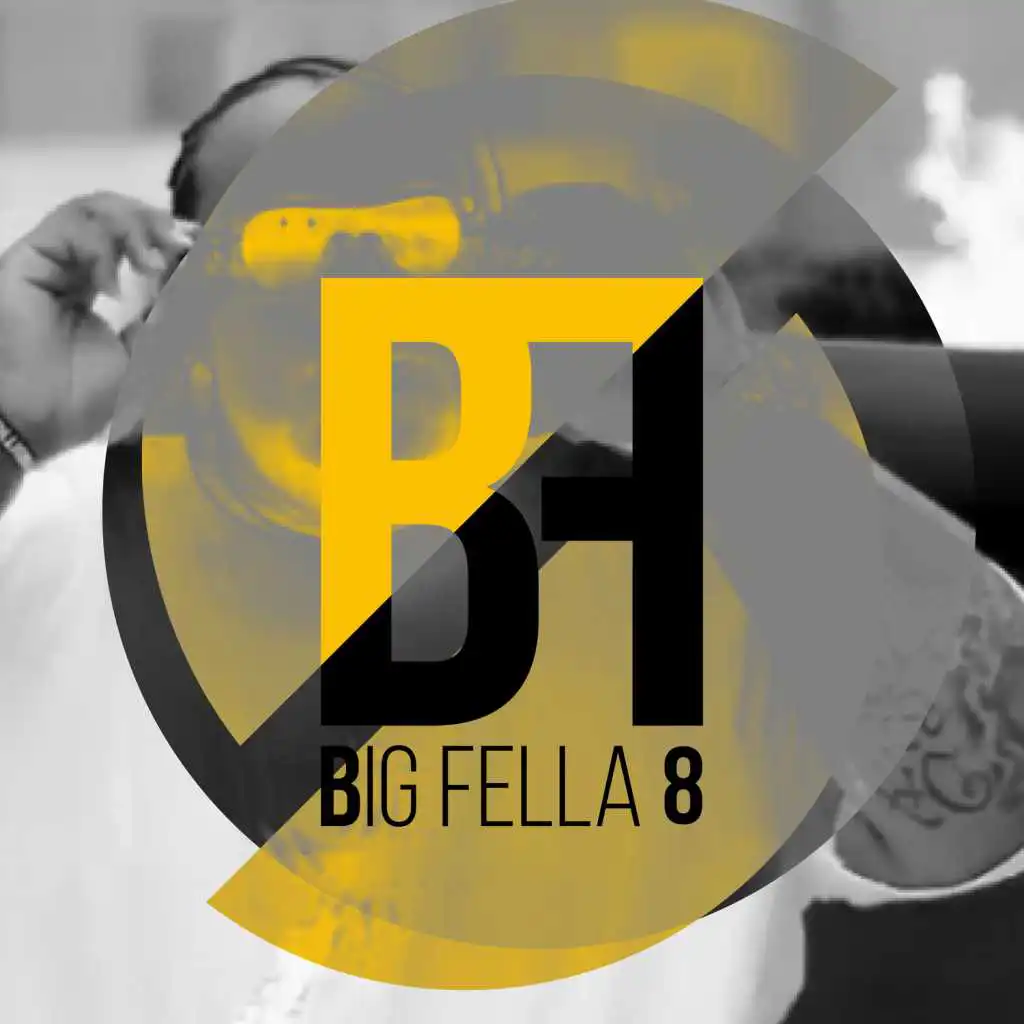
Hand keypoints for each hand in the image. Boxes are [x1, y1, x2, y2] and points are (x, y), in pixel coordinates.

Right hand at [0, 193, 193, 460]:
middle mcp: (75, 269)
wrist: (37, 420)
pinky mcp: (29, 258)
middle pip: (118, 218)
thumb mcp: (146, 361)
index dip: (169, 239)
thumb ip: (170, 325)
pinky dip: (101, 248)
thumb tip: (201, 293)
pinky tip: (111, 288)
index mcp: (99, 290)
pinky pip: (70, 226)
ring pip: (95, 211)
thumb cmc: (83, 400)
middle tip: (183, 243)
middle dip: (157, 225)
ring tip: (152, 264)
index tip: (200, 245)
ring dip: (134, 229)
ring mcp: (52, 261)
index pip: (137, 246)